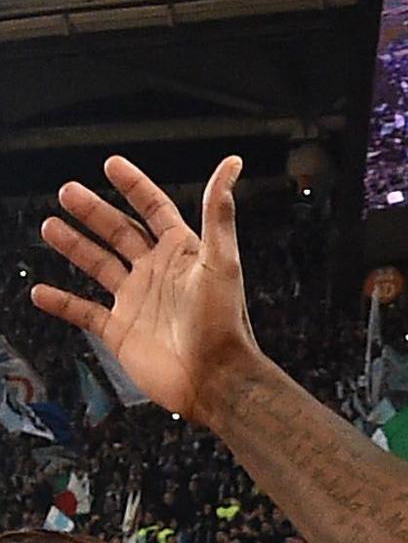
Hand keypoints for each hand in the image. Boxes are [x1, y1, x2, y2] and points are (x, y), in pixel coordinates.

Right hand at [31, 156, 258, 424]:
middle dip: (93, 212)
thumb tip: (233, 163)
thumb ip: (219, 212)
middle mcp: (157, 273)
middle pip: (119, 233)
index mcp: (182, 254)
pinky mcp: (121, 331)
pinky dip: (61, 302)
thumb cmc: (223, 322)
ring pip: (98, 266)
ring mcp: (137, 301)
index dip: (134, 186)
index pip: (155, 210)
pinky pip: (84, 312)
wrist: (214, 379)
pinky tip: (38, 291)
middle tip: (67, 191)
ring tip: (50, 225)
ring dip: (74, 246)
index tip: (111, 163)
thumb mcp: (222, 261)